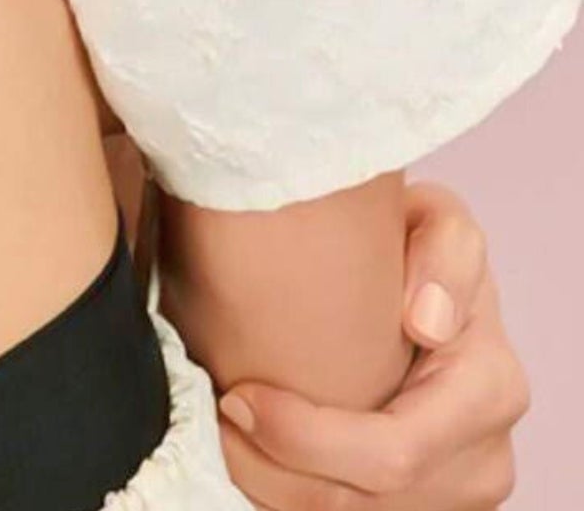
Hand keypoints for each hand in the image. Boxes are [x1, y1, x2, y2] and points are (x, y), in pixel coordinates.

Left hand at [214, 180, 529, 508]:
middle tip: (215, 416)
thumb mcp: (439, 222)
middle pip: (360, 504)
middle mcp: (481, 460)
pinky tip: (255, 451)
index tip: (238, 397)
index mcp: (490, 390)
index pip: (392, 453)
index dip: (304, 439)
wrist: (425, 288)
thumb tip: (427, 321)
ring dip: (273, 486)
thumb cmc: (418, 251)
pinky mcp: (419, 505)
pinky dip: (289, 492)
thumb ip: (446, 251)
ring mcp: (454, 494)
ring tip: (223, 433)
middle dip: (272, 469)